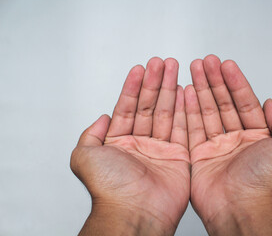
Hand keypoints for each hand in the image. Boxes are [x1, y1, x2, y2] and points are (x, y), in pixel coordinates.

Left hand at [71, 58, 189, 234]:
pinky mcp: (178, 156)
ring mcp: (160, 149)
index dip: (133, 87)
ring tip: (173, 69)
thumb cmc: (109, 189)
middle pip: (149, 106)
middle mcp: (140, 144)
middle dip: (155, 82)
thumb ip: (89, 134)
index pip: (128, 107)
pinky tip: (185, 92)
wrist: (134, 212)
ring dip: (170, 89)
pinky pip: (182, 128)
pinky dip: (184, 109)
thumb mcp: (84, 156)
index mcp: (119, 143)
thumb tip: (101, 118)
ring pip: (166, 112)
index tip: (140, 68)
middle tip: (161, 63)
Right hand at [185, 55, 271, 234]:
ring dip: (200, 89)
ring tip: (194, 69)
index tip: (226, 64)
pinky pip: (192, 127)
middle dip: (215, 80)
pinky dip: (188, 109)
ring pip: (206, 111)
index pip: (244, 102)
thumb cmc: (268, 182)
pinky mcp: (199, 156)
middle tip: (206, 61)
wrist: (243, 207)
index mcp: (258, 137)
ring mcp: (217, 147)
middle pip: (223, 103)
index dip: (235, 81)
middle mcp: (237, 141)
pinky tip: (185, 92)